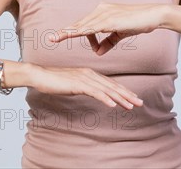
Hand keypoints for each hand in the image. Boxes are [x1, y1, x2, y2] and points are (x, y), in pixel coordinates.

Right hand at [29, 64, 143, 108]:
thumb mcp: (73, 84)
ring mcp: (84, 78)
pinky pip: (94, 92)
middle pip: (112, 86)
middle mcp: (90, 74)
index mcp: (90, 73)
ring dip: (120, 98)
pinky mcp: (78, 84)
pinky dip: (105, 98)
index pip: (110, 83)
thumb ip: (83, 87)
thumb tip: (92, 93)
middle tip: (140, 103)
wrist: (40, 75)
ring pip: (106, 89)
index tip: (133, 98)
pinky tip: (113, 105)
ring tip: (131, 106)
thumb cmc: (54, 81)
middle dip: (127, 95)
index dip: (123, 91)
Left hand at [48, 2, 165, 55]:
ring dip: (69, 32)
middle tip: (50, 38)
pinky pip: (94, 27)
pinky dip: (82, 32)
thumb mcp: (120, 34)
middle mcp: (101, 10)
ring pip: (83, 25)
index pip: (84, 24)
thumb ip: (108, 42)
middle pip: (79, 23)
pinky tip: (74, 35)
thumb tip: (97, 53)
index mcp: (102, 12)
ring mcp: (105, 13)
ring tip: (56, 38)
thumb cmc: (138, 22)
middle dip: (64, 32)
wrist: (153, 15)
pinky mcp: (111, 19)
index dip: (71, 31)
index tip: (58, 37)